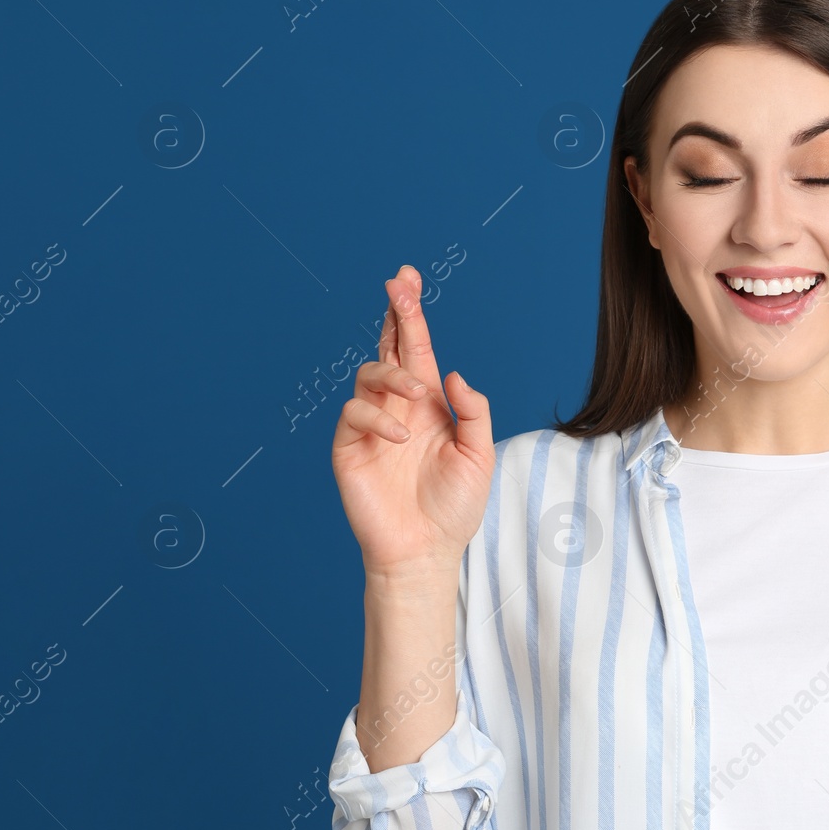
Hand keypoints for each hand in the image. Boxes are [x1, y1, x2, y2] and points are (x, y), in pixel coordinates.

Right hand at [331, 265, 495, 580]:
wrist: (426, 550)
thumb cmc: (455, 506)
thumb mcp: (479, 453)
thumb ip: (472, 410)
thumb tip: (451, 372)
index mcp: (429, 403)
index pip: (417, 348)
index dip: (411, 314)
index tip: (408, 278)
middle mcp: (397, 406)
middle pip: (390, 347)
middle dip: (394, 314)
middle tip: (398, 285)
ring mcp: (371, 424)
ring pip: (369, 374)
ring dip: (393, 373)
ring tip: (416, 394)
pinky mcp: (349, 447)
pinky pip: (355, 413)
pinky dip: (379, 417)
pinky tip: (401, 437)